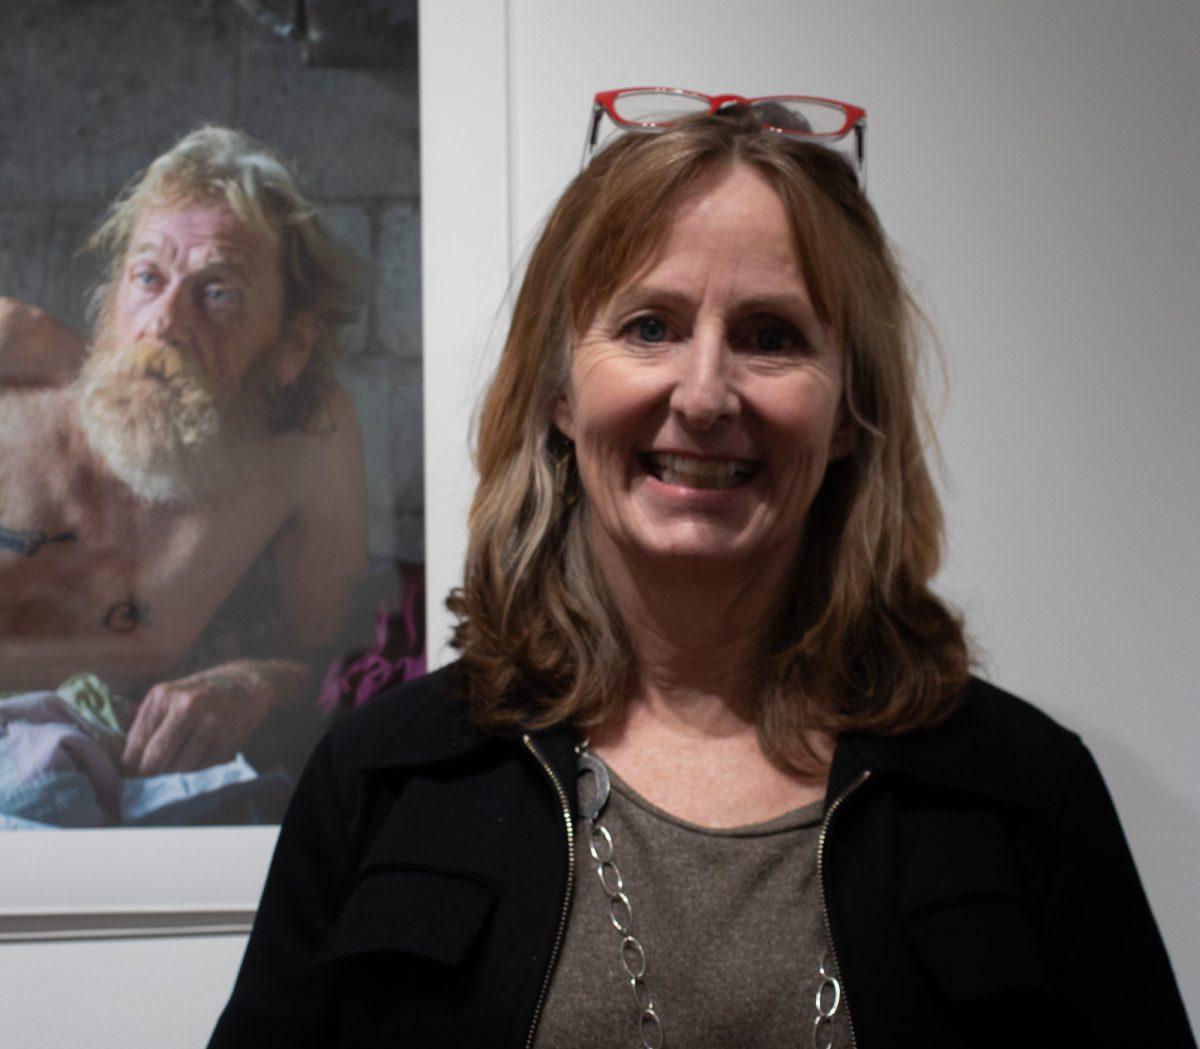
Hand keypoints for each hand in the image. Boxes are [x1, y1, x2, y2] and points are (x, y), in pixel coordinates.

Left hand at [121, 661, 302, 775]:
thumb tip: (124, 764)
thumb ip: (149, 723)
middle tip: (144, 786)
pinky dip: (194, 776)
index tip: (127, 777)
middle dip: (147, 777)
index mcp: (164, 695)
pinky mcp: (228, 740)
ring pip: (179, 767)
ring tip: (167, 781)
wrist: (245, 684)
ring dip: (170, 779)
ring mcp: (211, 723)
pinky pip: (202, 770)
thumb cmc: (199, 695)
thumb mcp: (170, 697)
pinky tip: (191, 772)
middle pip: (155, 757)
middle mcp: (187, 706)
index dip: (129, 765)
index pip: (137, 741)